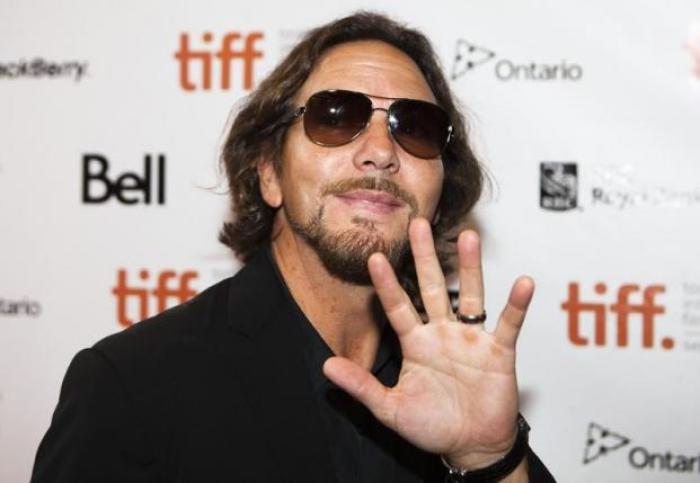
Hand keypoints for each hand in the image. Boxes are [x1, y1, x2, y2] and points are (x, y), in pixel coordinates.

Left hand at [323, 218, 533, 468]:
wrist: (470, 446)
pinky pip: (508, 323)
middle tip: (418, 224)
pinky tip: (523, 283)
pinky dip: (517, 305)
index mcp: (416, 343)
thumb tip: (326, 367)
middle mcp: (442, 333)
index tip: (374, 256)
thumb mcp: (390, 408)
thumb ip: (361, 386)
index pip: (398, 306)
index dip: (387, 283)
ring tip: (469, 236)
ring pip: (471, 295)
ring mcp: (471, 338)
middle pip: (433, 287)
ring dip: (470, 267)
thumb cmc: (431, 426)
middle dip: (425, 257)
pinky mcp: (498, 351)